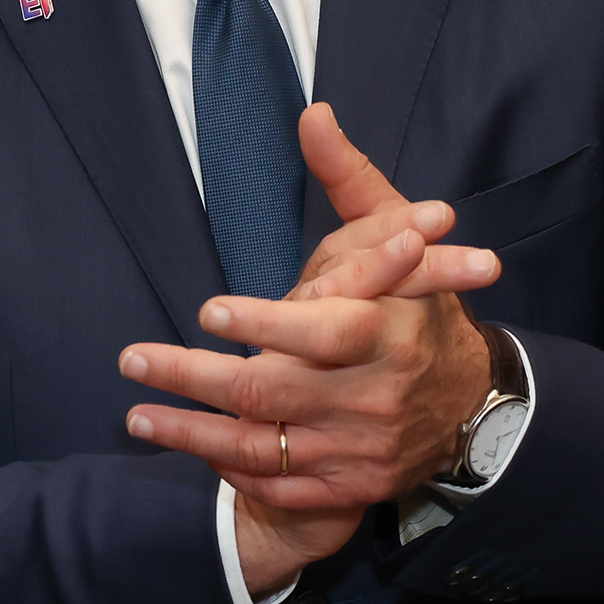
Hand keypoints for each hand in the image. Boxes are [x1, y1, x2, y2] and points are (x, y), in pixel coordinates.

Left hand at [117, 105, 504, 588]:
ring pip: (260, 448)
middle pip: (267, 390)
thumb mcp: (395, 236)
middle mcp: (373, 398)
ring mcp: (360, 450)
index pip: (321, 331)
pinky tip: (189, 450)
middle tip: (133, 358)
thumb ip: (349, 181)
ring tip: (135, 415)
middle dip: (190, 377)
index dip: (263, 323)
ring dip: (189, 434)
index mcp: (389, 334)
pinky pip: (280, 488)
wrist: (470, 401)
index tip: (207, 311)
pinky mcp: (351, 488)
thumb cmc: (417, 307)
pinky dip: (231, 474)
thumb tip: (313, 115)